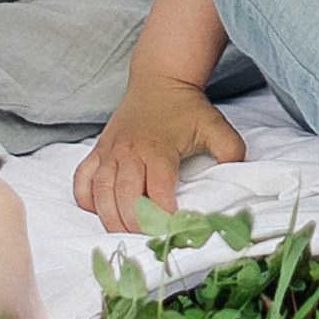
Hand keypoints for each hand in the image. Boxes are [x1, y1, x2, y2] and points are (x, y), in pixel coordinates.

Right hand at [74, 76, 246, 230]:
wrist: (160, 79)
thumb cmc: (187, 107)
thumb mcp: (216, 127)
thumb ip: (230, 152)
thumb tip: (235, 177)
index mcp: (158, 150)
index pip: (156, 193)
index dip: (163, 216)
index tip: (172, 230)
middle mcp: (129, 152)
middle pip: (124, 198)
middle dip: (134, 224)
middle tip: (146, 238)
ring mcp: (110, 151)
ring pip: (100, 193)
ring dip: (109, 218)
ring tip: (123, 233)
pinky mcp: (98, 150)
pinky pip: (82, 180)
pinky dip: (86, 199)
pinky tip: (99, 210)